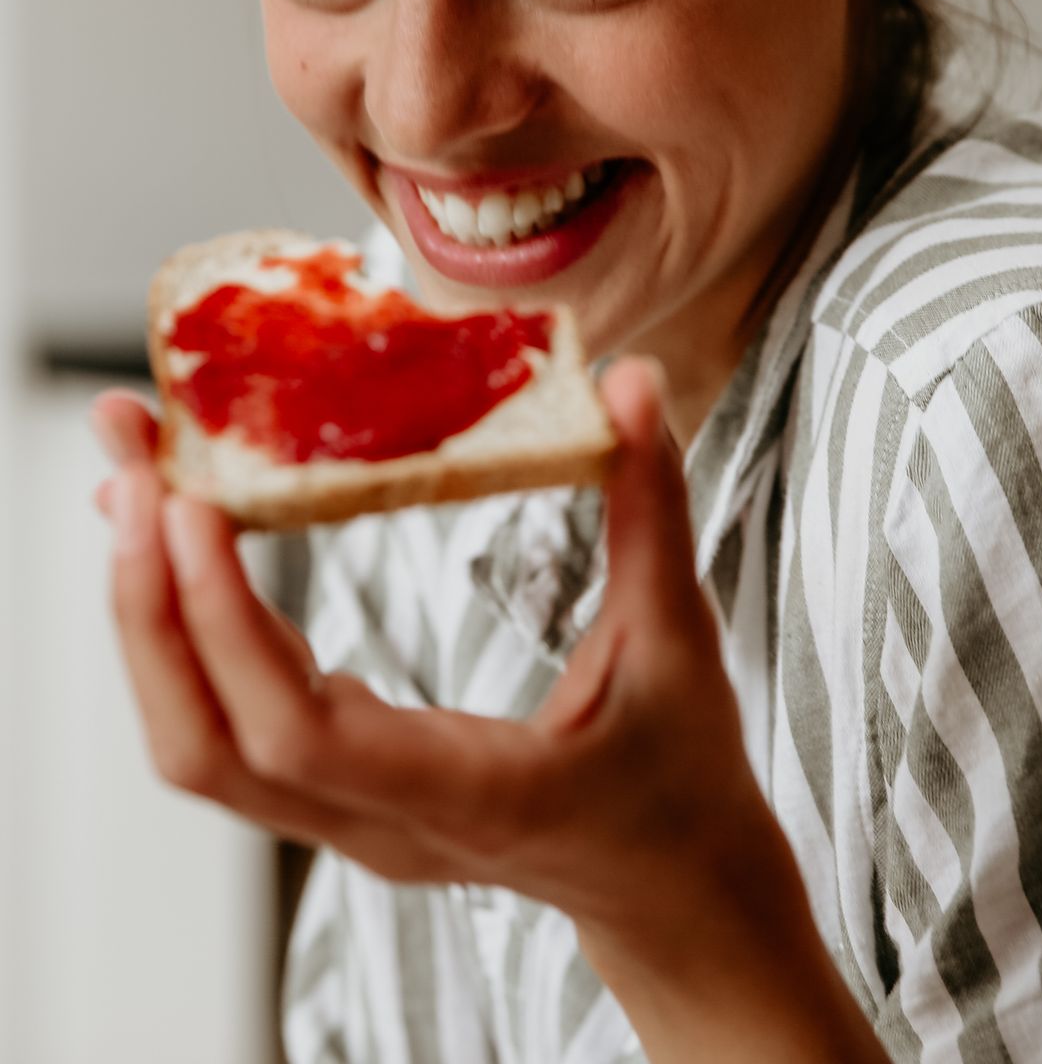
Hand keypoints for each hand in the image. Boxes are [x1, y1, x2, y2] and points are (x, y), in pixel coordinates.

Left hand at [92, 366, 878, 1059]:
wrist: (671, 891)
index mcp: (471, 794)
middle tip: (131, 462)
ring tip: (134, 481)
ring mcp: (345, 817)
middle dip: (148, 601)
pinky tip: (178, 537)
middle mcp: (381, 821)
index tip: (195, 508)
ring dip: (148, 610)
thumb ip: (653, 506)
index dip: (230, 627)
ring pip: (195, 741)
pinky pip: (221, 721)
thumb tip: (631, 381)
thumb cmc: (679, 777)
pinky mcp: (331, 791)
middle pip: (208, 745)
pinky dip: (182, 628)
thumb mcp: (681, 640)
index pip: (305, 738)